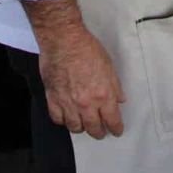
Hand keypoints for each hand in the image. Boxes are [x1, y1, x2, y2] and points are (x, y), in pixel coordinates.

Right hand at [36, 24, 125, 138]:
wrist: (63, 41)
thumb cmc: (88, 49)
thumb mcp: (109, 66)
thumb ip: (115, 86)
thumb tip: (120, 100)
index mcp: (103, 95)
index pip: (112, 121)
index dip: (116, 128)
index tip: (116, 131)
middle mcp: (86, 104)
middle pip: (93, 128)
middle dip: (99, 132)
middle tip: (101, 131)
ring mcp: (68, 103)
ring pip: (75, 127)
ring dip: (81, 128)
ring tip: (84, 124)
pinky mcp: (53, 99)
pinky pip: (58, 119)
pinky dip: (63, 121)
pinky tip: (67, 117)